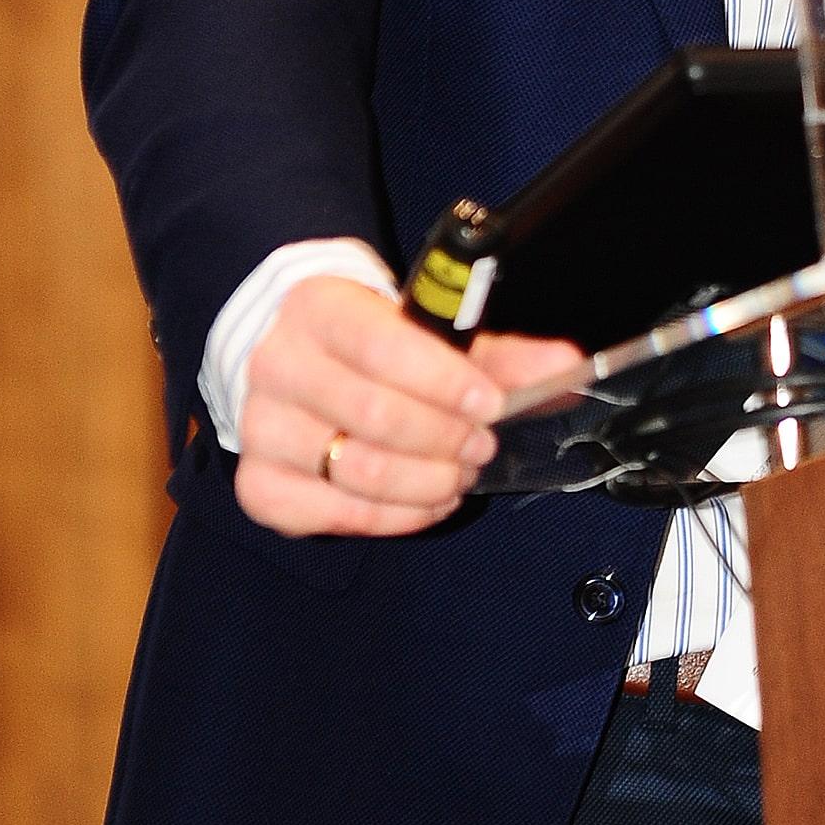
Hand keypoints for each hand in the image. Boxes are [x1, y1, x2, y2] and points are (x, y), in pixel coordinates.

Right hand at [235, 276, 583, 537]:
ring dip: (427, 483)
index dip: (443, 381)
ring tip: (459, 475)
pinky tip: (425, 501)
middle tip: (480, 445)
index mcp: (318, 307)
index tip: (489, 405)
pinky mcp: (259, 484)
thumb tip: (565, 366)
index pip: (381, 345)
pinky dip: (392, 517)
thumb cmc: (371, 344)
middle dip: (446, 439)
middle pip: (374, 415)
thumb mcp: (431, 336)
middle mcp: (277, 364)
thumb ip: (499, 354)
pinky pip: (332, 515)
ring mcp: (261, 428)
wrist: (296, 358)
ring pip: (358, 472)